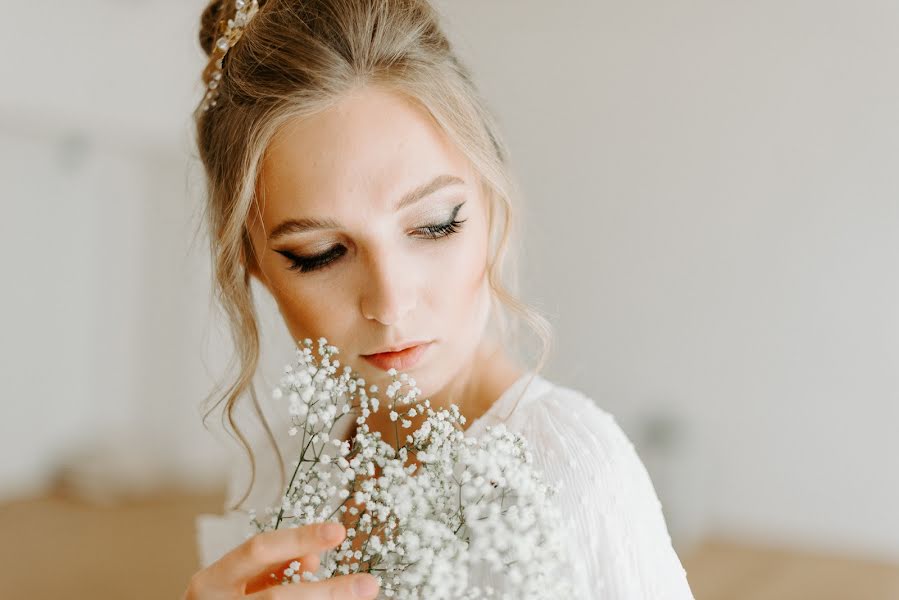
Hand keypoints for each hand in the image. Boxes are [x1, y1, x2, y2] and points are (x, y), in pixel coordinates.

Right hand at [182, 522, 379, 598]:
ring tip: (359, 596)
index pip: (259, 550)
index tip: (338, 531)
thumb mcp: (236, 581)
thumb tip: (312, 558)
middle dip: (328, 592)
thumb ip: (271, 567)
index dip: (300, 538)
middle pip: (280, 598)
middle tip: (368, 584)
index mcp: (212, 580)